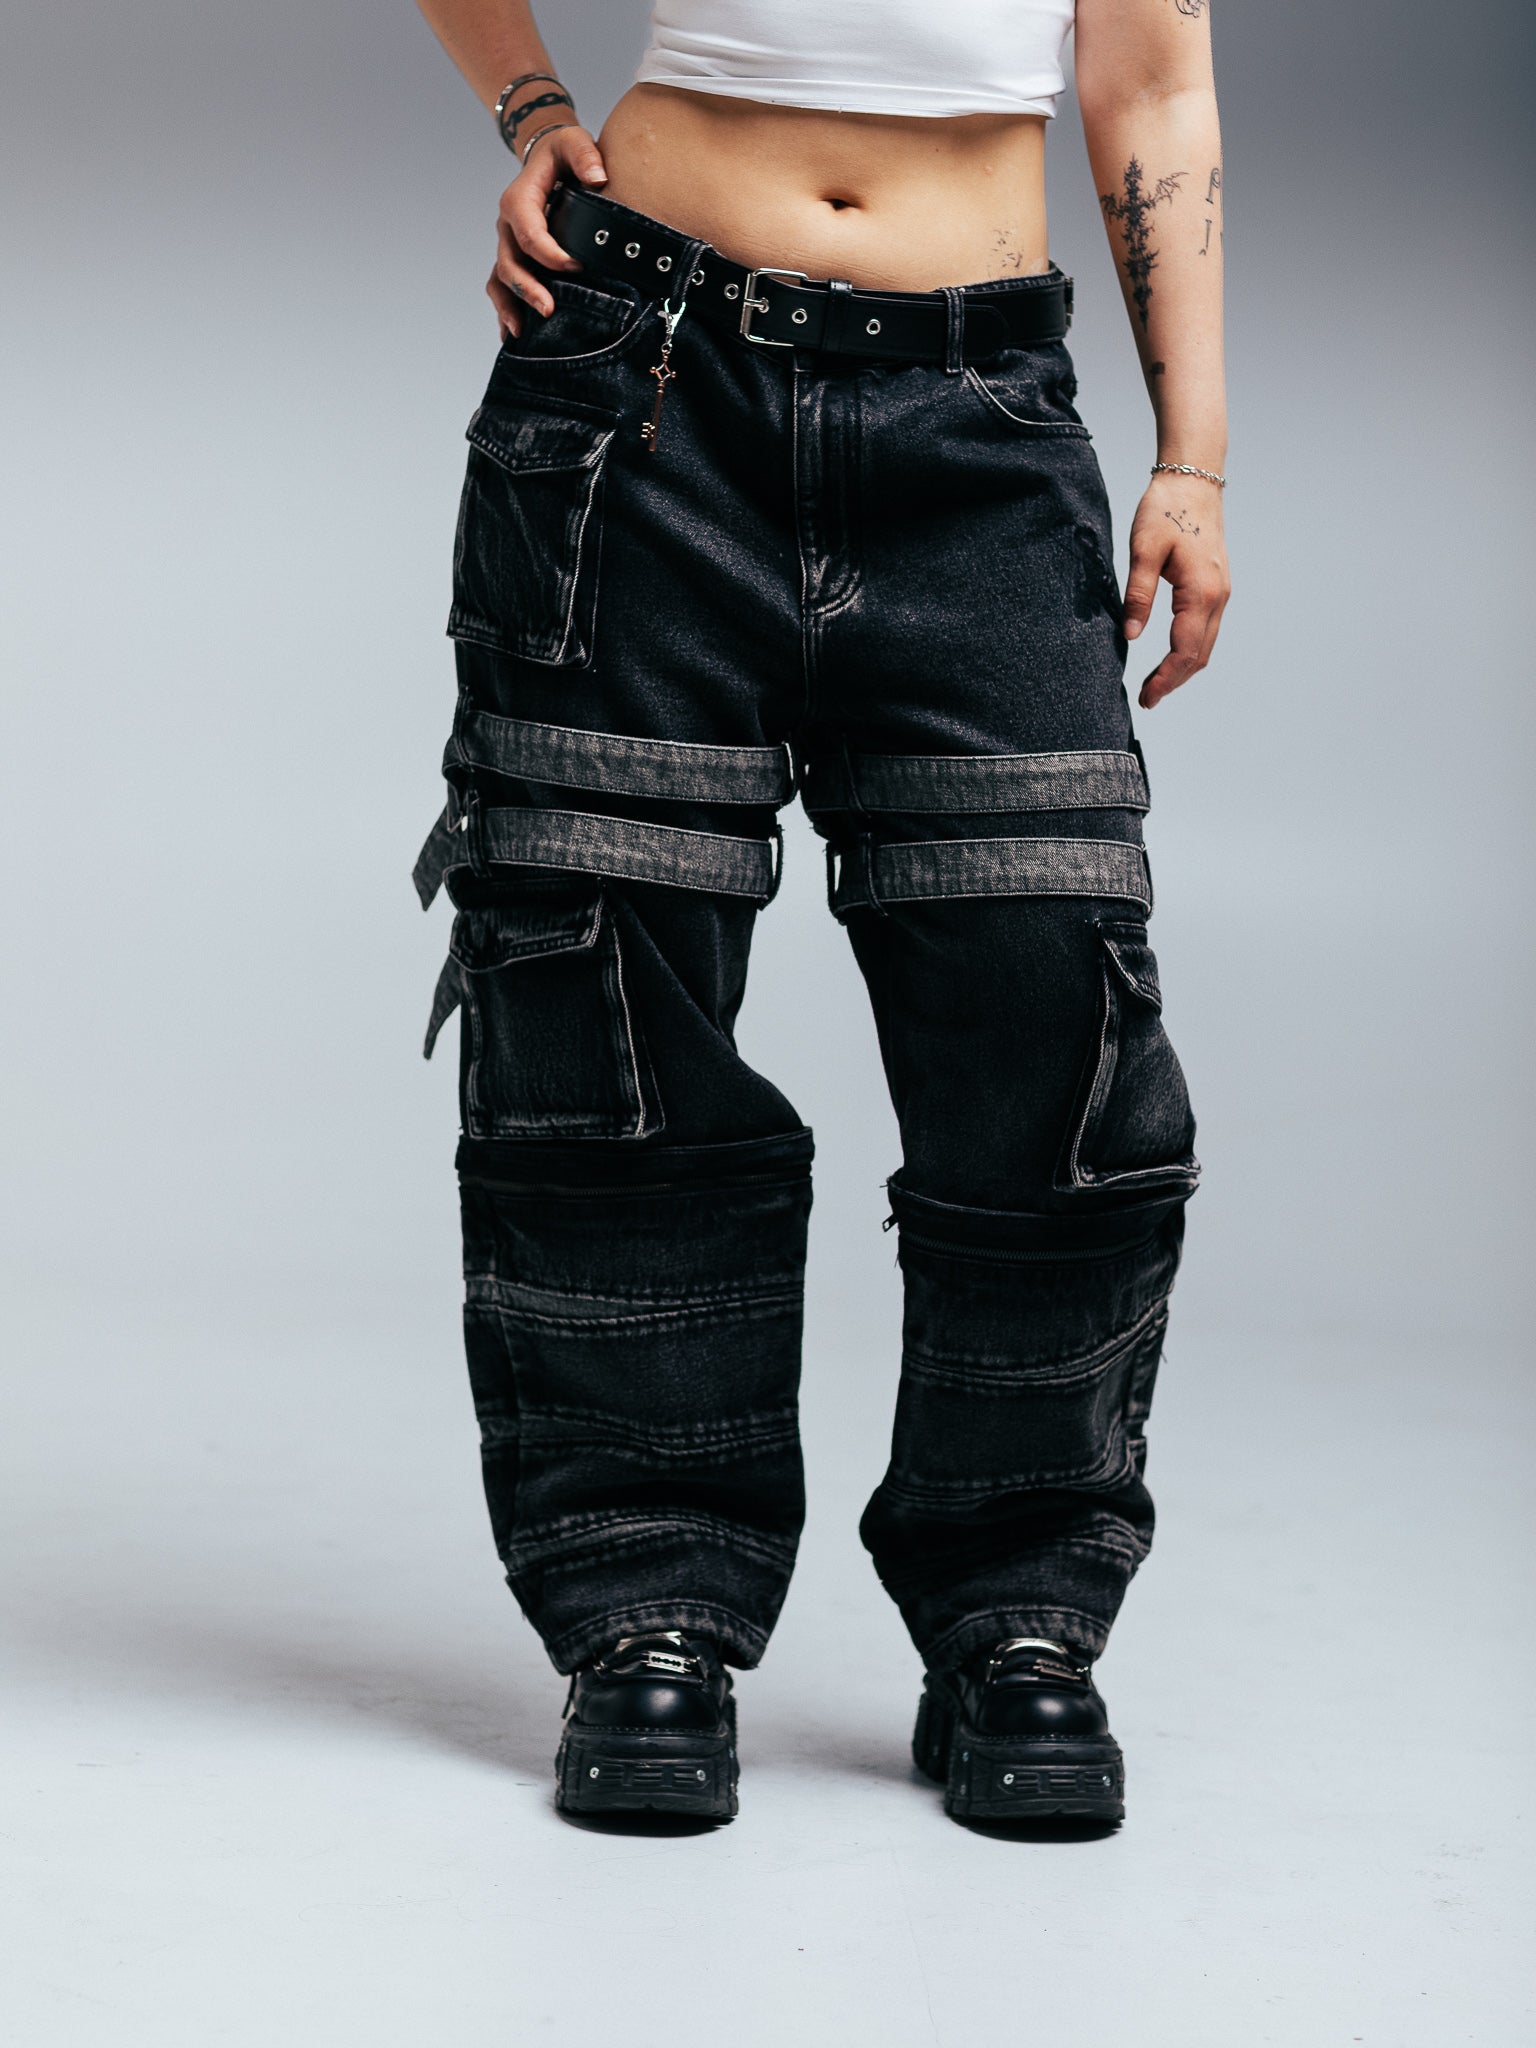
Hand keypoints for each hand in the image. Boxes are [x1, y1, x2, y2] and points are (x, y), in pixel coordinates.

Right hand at [488, 123, 607, 340]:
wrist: (548, 156)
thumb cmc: (563, 152)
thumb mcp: (574, 140)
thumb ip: (585, 154)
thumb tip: (598, 177)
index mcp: (519, 200)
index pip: (529, 233)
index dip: (550, 254)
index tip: (576, 267)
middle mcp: (507, 224)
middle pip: (510, 262)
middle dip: (528, 288)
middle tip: (549, 310)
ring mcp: (507, 243)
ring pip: (501, 278)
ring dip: (510, 305)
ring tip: (523, 332)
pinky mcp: (514, 256)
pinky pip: (502, 286)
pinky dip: (505, 310)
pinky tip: (513, 336)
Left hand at [1122, 473, 1230, 708]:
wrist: (1193, 480)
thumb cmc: (1165, 511)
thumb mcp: (1143, 550)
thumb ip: (1138, 595)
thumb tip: (1132, 636)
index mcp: (1200, 592)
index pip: (1184, 650)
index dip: (1165, 679)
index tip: (1147, 698)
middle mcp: (1218, 597)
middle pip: (1198, 655)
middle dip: (1173, 681)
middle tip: (1147, 700)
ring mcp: (1221, 591)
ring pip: (1205, 644)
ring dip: (1182, 668)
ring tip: (1155, 684)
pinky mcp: (1217, 585)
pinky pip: (1206, 629)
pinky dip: (1190, 650)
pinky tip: (1170, 656)